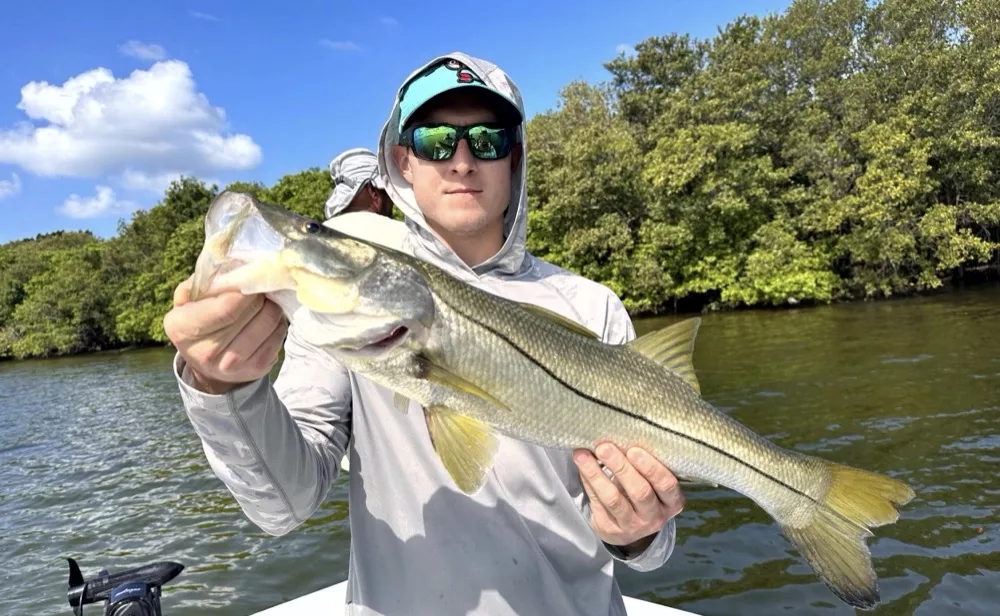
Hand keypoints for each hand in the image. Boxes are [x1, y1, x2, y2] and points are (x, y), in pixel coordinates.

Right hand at [163, 275, 287, 394]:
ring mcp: (233, 364)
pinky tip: (267, 318)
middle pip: (252, 311)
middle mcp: (206, 352)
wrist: (208, 363)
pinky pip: (279, 334)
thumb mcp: (189, 298)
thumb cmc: (199, 320)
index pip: (226, 307)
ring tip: (264, 301)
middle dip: (259, 293)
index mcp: (183, 328)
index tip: (248, 278)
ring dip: (272, 305)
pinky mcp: (257, 368)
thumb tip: (234, 266)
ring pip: (269, 321)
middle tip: (258, 287)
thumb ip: (204, 280)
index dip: (244, 288)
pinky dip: (277, 321)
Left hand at [573, 442, 684, 553]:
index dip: (651, 468)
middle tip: (604, 447)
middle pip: (640, 492)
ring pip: (613, 499)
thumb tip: (620, 435)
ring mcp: (633, 526)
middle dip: (621, 467)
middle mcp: (655, 516)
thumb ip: (643, 466)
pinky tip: (581, 467)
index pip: (666, 485)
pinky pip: (597, 503)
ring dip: (596, 474)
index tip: (633, 450)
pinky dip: (588, 482)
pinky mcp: (610, 529)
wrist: (630, 530)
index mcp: (672, 502)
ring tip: (583, 455)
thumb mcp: (653, 484)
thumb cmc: (644, 494)